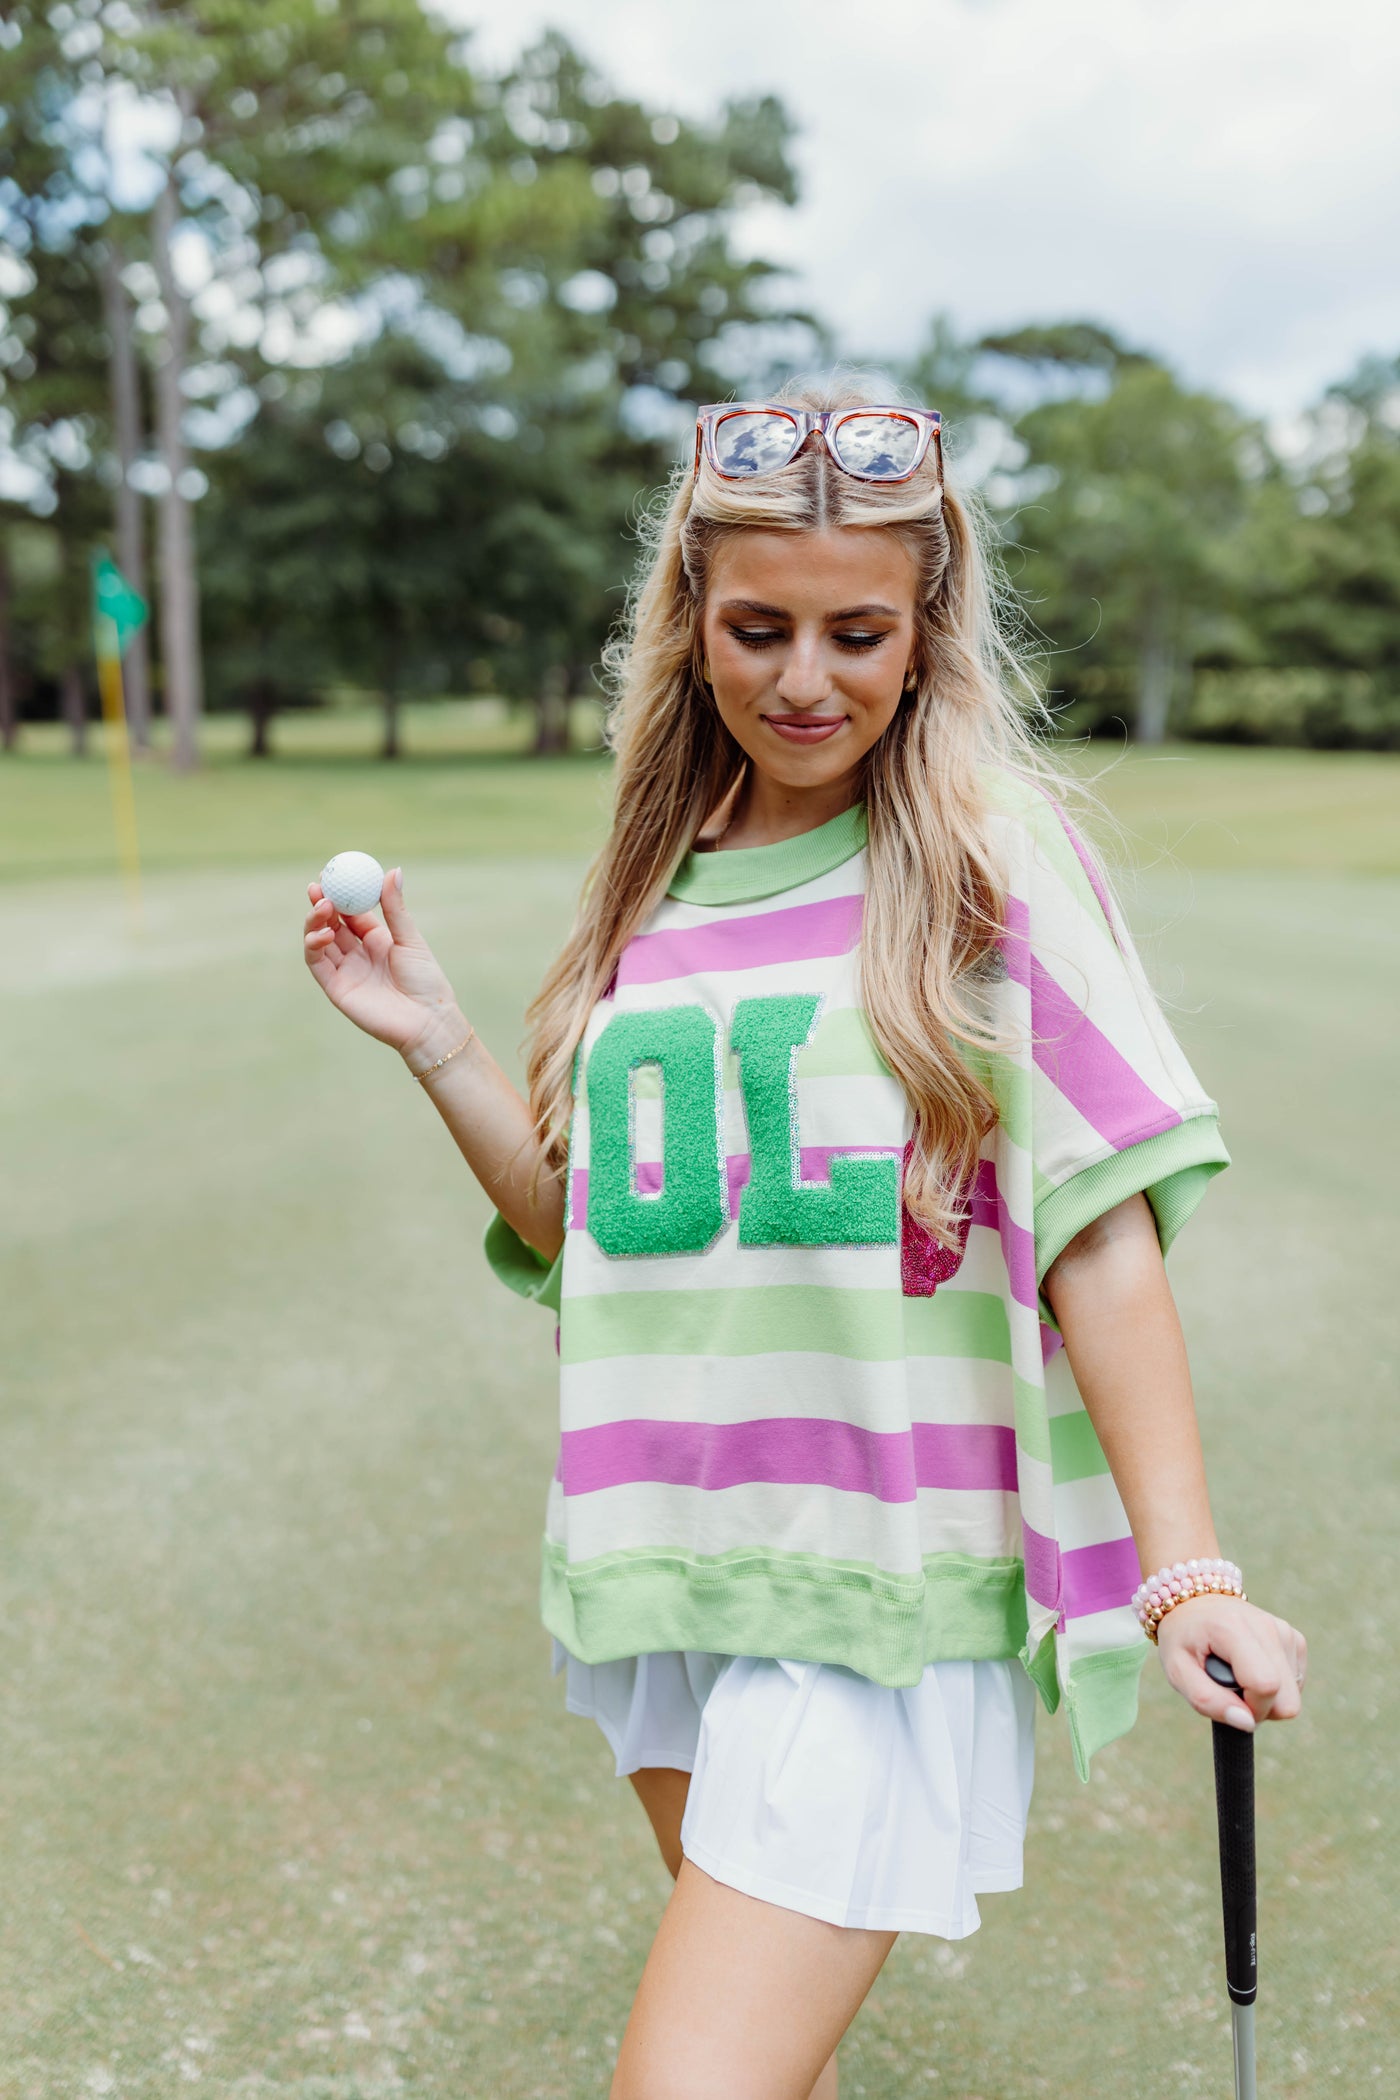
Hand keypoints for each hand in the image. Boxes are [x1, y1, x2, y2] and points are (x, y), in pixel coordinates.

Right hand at [302, 867, 464, 1058]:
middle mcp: (357, 954)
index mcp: (377, 940)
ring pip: (319, 941)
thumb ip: (395, 908)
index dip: (340, 893)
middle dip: (321, 904)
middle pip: (331, 924)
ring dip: (315, 922)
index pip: (351, 912)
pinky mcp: (335, 988)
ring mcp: (345, 971)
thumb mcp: (410, 939)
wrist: (427, 1021)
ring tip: (322, 906)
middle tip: (318, 886)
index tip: (334, 873)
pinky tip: (322, 933)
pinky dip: (314, 946)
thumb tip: (393, 870)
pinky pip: (317, 963)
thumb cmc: (425, 981)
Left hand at [1155, 1593, 1306, 1731]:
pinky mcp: (1294, 1637)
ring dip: (1266, 1696)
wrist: (1195, 1603)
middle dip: (1261, 1708)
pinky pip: (1295, 1683)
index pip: (1266, 1685)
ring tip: (1238, 1675)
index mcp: (1233, 1629)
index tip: (1230, 1701)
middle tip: (1232, 1690)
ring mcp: (1284, 1630)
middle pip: (1288, 1699)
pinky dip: (1275, 1684)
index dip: (1252, 1708)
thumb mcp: (1177, 1671)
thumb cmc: (1184, 1640)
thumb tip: (1247, 1723)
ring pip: (1293, 1695)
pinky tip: (1252, 1667)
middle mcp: (1265, 1626)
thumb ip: (1207, 1700)